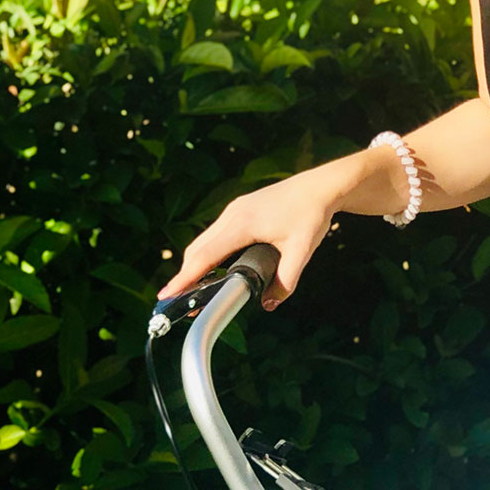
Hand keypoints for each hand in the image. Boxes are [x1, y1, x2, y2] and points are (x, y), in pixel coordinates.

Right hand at [157, 164, 356, 308]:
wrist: (321, 186)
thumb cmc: (311, 214)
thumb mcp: (302, 251)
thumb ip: (285, 281)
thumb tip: (269, 303)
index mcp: (242, 225)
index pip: (204, 257)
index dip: (184, 278)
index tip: (167, 293)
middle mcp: (232, 215)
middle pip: (197, 250)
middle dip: (186, 275)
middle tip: (180, 299)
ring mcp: (234, 210)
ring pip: (204, 241)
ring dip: (197, 263)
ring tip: (194, 286)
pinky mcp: (239, 209)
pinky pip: (215, 234)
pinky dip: (208, 252)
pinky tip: (215, 265)